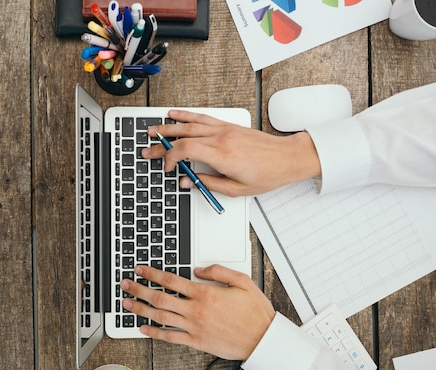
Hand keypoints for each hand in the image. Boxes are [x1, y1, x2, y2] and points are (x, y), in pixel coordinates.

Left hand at [120, 264, 275, 360]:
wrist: (263, 339)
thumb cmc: (255, 312)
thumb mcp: (242, 281)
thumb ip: (218, 270)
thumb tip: (198, 269)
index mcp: (206, 293)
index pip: (171, 280)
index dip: (152, 273)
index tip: (141, 269)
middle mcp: (196, 310)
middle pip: (160, 297)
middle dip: (139, 290)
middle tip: (126, 284)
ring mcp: (195, 327)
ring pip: (161, 316)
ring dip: (141, 309)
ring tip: (127, 304)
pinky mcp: (197, 342)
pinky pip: (170, 337)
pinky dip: (154, 333)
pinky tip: (143, 328)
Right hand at [143, 110, 320, 195]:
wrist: (288, 157)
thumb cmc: (268, 174)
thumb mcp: (237, 189)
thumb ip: (208, 184)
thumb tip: (188, 181)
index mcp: (222, 156)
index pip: (185, 150)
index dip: (170, 158)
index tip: (168, 169)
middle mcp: (221, 138)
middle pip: (183, 136)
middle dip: (162, 143)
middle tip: (147, 150)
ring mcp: (224, 129)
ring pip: (190, 124)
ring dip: (169, 126)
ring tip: (153, 130)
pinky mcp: (228, 125)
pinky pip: (203, 117)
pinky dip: (186, 115)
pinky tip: (175, 114)